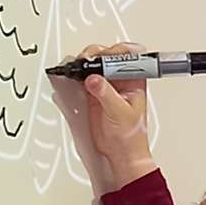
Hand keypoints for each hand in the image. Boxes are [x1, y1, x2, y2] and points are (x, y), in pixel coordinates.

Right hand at [49, 42, 156, 190]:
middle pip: (107, 55)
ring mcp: (106, 85)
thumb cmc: (130, 136)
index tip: (103, 58)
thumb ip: (106, 94)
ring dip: (83, 63)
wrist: (120, 152)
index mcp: (134, 79)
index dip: (114, 52)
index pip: (127, 55)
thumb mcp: (120, 112)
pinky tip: (71, 75)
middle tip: (86, 61)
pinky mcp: (93, 93)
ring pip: (93, 64)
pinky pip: (82, 78)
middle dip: (95, 55)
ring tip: (77, 67)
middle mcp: (120, 79)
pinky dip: (75, 75)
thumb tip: (95, 79)